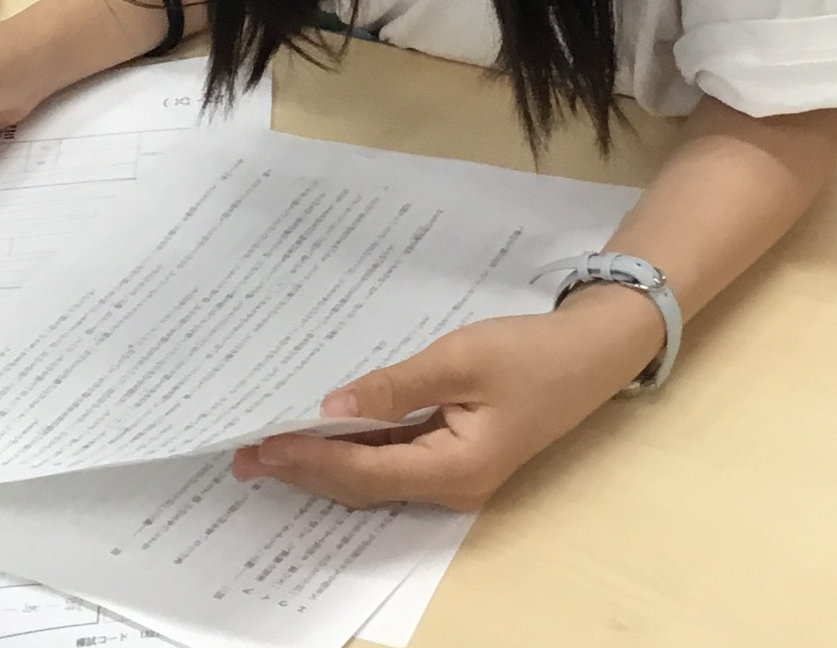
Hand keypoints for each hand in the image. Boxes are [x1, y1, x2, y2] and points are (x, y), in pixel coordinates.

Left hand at [230, 285, 665, 510]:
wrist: (593, 351)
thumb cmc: (533, 352)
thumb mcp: (462, 359)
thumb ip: (396, 387)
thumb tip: (330, 412)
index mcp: (454, 470)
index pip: (362, 473)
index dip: (308, 460)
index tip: (259, 444)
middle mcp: (450, 486)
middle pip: (362, 485)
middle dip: (304, 469)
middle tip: (244, 454)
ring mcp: (455, 473)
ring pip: (376, 475)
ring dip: (325, 461)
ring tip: (271, 447)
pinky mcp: (458, 452)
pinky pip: (395, 459)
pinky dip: (357, 448)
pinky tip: (330, 433)